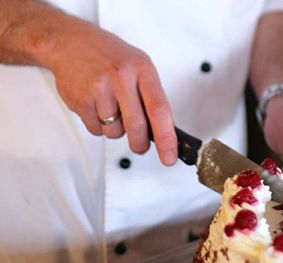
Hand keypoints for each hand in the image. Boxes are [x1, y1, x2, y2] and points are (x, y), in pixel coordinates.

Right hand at [42, 18, 176, 164]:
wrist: (70, 42)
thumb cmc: (110, 58)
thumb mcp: (139, 67)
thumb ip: (152, 97)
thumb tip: (166, 133)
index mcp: (142, 69)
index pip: (159, 109)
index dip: (167, 138)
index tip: (169, 157)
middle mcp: (121, 77)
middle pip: (136, 126)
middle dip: (140, 144)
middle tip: (140, 146)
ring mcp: (99, 88)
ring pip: (115, 131)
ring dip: (116, 130)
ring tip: (111, 109)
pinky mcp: (80, 99)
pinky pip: (96, 130)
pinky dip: (99, 126)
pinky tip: (96, 107)